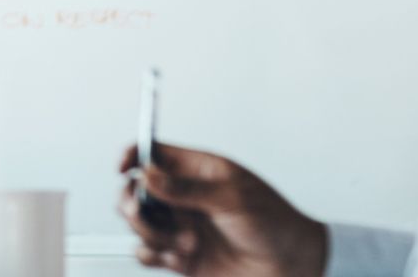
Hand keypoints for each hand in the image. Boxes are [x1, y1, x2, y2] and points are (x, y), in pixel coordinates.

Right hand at [116, 144, 327, 276]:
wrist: (294, 268)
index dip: (132, 155)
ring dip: (153, 233)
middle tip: (145, 211)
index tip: (123, 167)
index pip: (153, 152)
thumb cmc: (275, 224)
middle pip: (135, 189)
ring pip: (138, 223)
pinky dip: (152, 255)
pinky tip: (178, 258)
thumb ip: (188, 188)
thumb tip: (149, 174)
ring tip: (187, 243)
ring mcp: (180, 227)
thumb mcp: (234, 199)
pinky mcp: (179, 256)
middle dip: (132, 201)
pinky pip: (145, 253)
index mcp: (196, 171)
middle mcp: (183, 197)